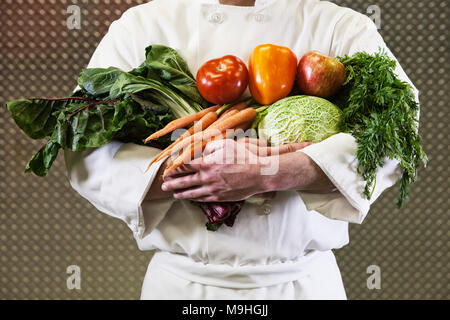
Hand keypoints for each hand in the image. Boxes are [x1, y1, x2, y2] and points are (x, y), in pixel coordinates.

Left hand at [161, 139, 310, 201]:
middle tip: (163, 185)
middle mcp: (207, 178)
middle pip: (184, 181)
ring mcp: (214, 189)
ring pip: (193, 193)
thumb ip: (211, 147)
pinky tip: (192, 199)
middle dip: (172, 183)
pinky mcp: (221, 197)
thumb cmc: (244, 157)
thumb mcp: (226, 144)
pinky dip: (196, 199)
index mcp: (207, 163)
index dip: (173, 168)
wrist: (259, 174)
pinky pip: (204, 199)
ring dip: (181, 194)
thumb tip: (202, 151)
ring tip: (174, 195)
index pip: (184, 166)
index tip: (166, 170)